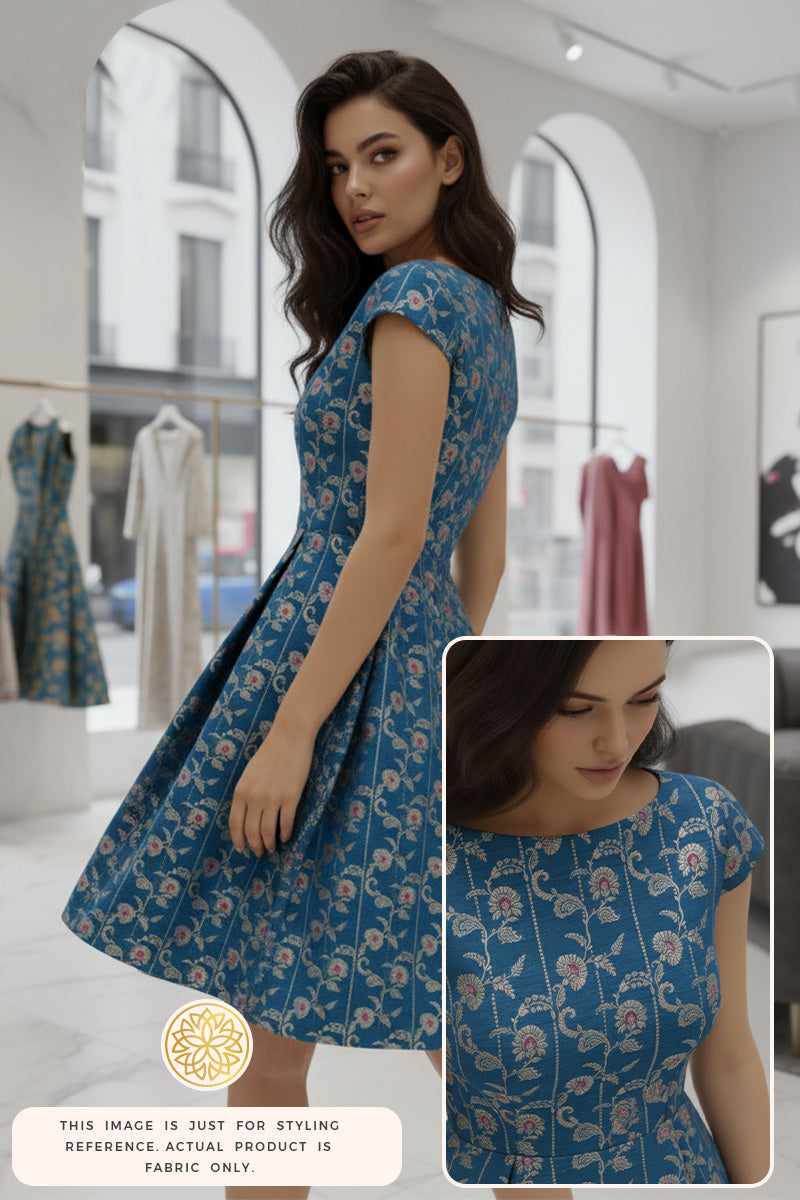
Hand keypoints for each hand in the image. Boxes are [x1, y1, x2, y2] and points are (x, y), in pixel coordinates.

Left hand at [229, 718, 316, 855]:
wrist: (290, 736)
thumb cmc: (270, 753)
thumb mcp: (250, 773)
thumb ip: (246, 793)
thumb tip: (247, 816)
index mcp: (241, 791)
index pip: (235, 824)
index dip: (238, 840)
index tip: (242, 849)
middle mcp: (254, 797)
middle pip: (252, 831)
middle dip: (255, 846)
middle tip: (259, 853)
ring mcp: (272, 798)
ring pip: (268, 832)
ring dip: (269, 844)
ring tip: (272, 849)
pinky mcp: (290, 797)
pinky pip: (286, 823)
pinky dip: (285, 834)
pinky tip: (285, 837)